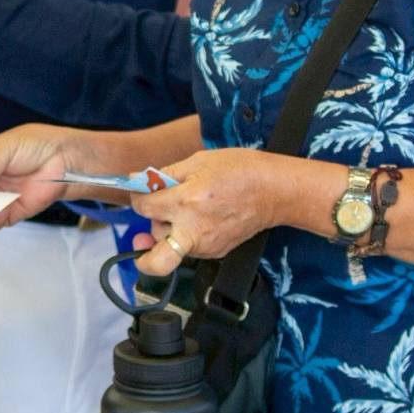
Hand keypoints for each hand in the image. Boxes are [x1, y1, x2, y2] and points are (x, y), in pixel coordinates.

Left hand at [128, 148, 291, 275]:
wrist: (275, 191)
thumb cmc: (240, 170)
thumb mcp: (199, 160)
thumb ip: (166, 174)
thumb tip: (140, 181)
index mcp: (186, 202)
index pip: (144, 209)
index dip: (138, 199)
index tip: (142, 193)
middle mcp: (193, 230)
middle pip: (153, 241)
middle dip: (150, 226)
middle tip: (161, 210)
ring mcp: (205, 246)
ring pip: (169, 250)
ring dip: (167, 233)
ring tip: (185, 212)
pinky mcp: (215, 252)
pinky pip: (188, 249)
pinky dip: (185, 236)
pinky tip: (199, 219)